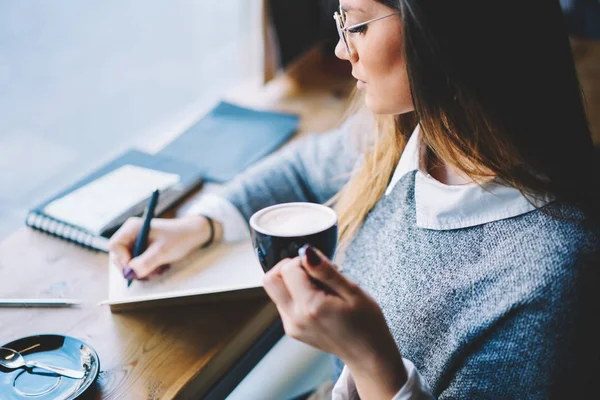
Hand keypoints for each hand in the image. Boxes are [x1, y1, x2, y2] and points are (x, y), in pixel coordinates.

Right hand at [107, 215, 216, 278]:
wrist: (194, 234)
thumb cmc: (179, 238)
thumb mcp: (162, 252)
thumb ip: (145, 262)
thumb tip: (129, 274)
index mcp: (132, 228)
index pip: (114, 246)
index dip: (122, 259)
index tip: (135, 268)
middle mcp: (131, 234)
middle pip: (119, 258)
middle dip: (133, 269)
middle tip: (149, 274)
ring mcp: (136, 242)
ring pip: (129, 264)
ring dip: (142, 271)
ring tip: (158, 269)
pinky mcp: (142, 250)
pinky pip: (137, 265)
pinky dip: (147, 270)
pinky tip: (159, 268)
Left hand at [263, 245, 406, 398]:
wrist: (367, 354)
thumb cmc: (366, 323)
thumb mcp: (352, 291)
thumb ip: (325, 271)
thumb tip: (306, 252)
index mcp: (310, 307)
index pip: (287, 269)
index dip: (302, 260)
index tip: (321, 265)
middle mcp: (295, 318)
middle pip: (270, 280)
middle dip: (288, 268)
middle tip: (313, 271)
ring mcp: (291, 326)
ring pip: (275, 290)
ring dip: (291, 281)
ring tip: (319, 286)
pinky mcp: (291, 329)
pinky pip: (282, 302)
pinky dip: (294, 293)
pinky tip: (316, 297)